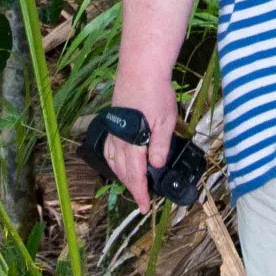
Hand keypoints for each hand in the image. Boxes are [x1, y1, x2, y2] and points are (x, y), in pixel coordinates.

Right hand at [103, 76, 176, 208]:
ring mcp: (114, 130)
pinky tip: (118, 162)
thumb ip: (160, 145)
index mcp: (133, 141)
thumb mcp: (165, 120)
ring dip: (122, 176)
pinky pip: (109, 147)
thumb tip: (156, 166)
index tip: (144, 207)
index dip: (140, 192)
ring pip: (113, 161)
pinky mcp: (113, 121)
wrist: (140, 68)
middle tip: (141, 201)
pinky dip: (112, 160)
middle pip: (123, 171)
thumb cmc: (156, 93)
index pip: (135, 174)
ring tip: (132, 185)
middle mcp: (119, 138)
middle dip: (132, 188)